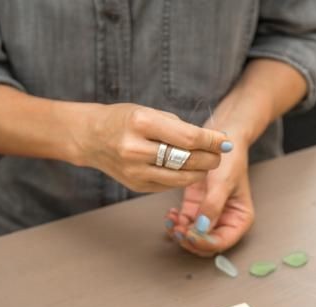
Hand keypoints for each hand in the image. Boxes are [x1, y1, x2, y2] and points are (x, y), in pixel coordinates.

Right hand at [72, 103, 231, 191]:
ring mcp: (135, 171)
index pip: (188, 137)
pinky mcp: (137, 185)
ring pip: (182, 177)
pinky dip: (184, 178)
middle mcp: (136, 149)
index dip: (212, 141)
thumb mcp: (148, 112)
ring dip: (201, 171)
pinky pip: (170, 184)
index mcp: (141, 123)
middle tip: (220, 153)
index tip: (225, 140)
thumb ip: (179, 127)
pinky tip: (189, 170)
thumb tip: (213, 141)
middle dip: (210, 157)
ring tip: (208, 162)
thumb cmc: (124, 120)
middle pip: (188, 160)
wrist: (90, 137)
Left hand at [164, 142, 254, 256]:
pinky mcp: (195, 208)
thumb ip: (213, 206)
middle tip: (177, 230)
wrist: (219, 139)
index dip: (205, 242)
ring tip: (171, 221)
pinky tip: (170, 214)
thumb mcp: (223, 182)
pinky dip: (176, 223)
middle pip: (206, 244)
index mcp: (240, 219)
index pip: (222, 242)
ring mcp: (209, 216)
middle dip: (190, 240)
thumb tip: (202, 229)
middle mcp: (225, 221)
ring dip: (180, 233)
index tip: (190, 234)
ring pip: (193, 236)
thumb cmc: (229, 159)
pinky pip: (184, 224)